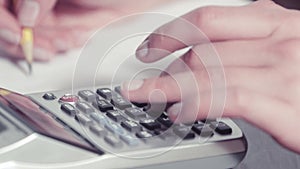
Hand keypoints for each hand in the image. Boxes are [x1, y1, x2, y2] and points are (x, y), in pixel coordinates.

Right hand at [0, 0, 162, 60]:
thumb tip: (24, 16)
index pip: (1, 5)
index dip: (4, 23)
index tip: (18, 35)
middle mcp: (36, 0)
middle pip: (13, 25)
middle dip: (27, 41)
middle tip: (45, 48)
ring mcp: (48, 13)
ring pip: (32, 38)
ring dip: (48, 44)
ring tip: (67, 40)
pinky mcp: (63, 27)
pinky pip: (54, 42)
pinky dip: (64, 44)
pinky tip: (77, 36)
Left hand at [121, 0, 299, 152]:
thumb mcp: (283, 47)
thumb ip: (248, 44)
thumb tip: (208, 54)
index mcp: (274, 23)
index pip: (207, 20)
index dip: (171, 32)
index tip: (151, 47)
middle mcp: (276, 41)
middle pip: (201, 50)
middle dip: (166, 69)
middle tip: (148, 85)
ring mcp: (282, 71)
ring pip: (208, 72)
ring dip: (170, 88)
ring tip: (151, 99)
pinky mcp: (285, 102)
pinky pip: (228, 97)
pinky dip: (197, 104)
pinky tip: (181, 113)